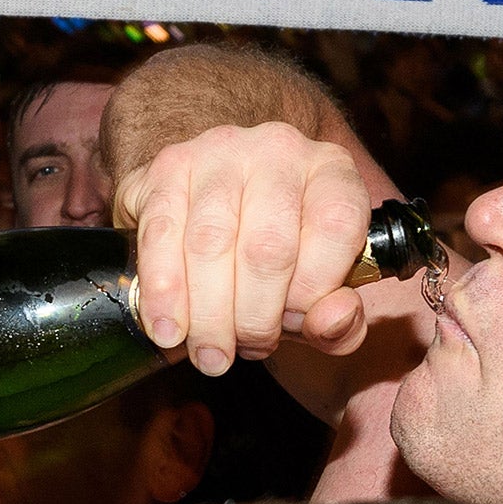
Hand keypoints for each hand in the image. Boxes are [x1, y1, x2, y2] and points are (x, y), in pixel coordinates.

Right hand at [114, 122, 372, 374]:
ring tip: (210, 353)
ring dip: (208, 314)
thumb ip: (340, 318)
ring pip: (211, 243)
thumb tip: (335, 320)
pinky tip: (168, 328)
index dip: (315, 290)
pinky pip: (162, 233)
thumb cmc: (278, 259)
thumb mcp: (321, 290)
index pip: (336, 226)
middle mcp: (280, 150)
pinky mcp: (169, 166)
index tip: (295, 326)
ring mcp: (220, 151)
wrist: (211, 213)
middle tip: (245, 350)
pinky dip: (164, 290)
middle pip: (268, 246)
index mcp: (332, 171)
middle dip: (254, 317)